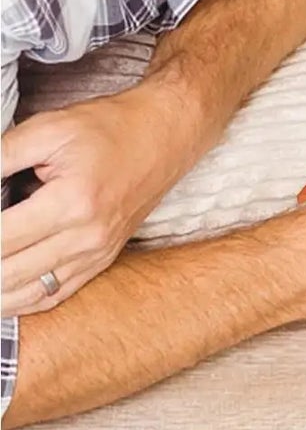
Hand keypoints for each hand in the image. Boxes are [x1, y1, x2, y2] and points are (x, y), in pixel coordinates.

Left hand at [1, 86, 202, 316]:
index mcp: (73, 203)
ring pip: (28, 294)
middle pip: (7, 274)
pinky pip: (55, 294)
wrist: (166, 136)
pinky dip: (20, 302)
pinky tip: (0, 297)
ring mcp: (97, 253)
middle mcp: (87, 238)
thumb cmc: (110, 128)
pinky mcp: (102, 259)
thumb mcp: (47, 129)